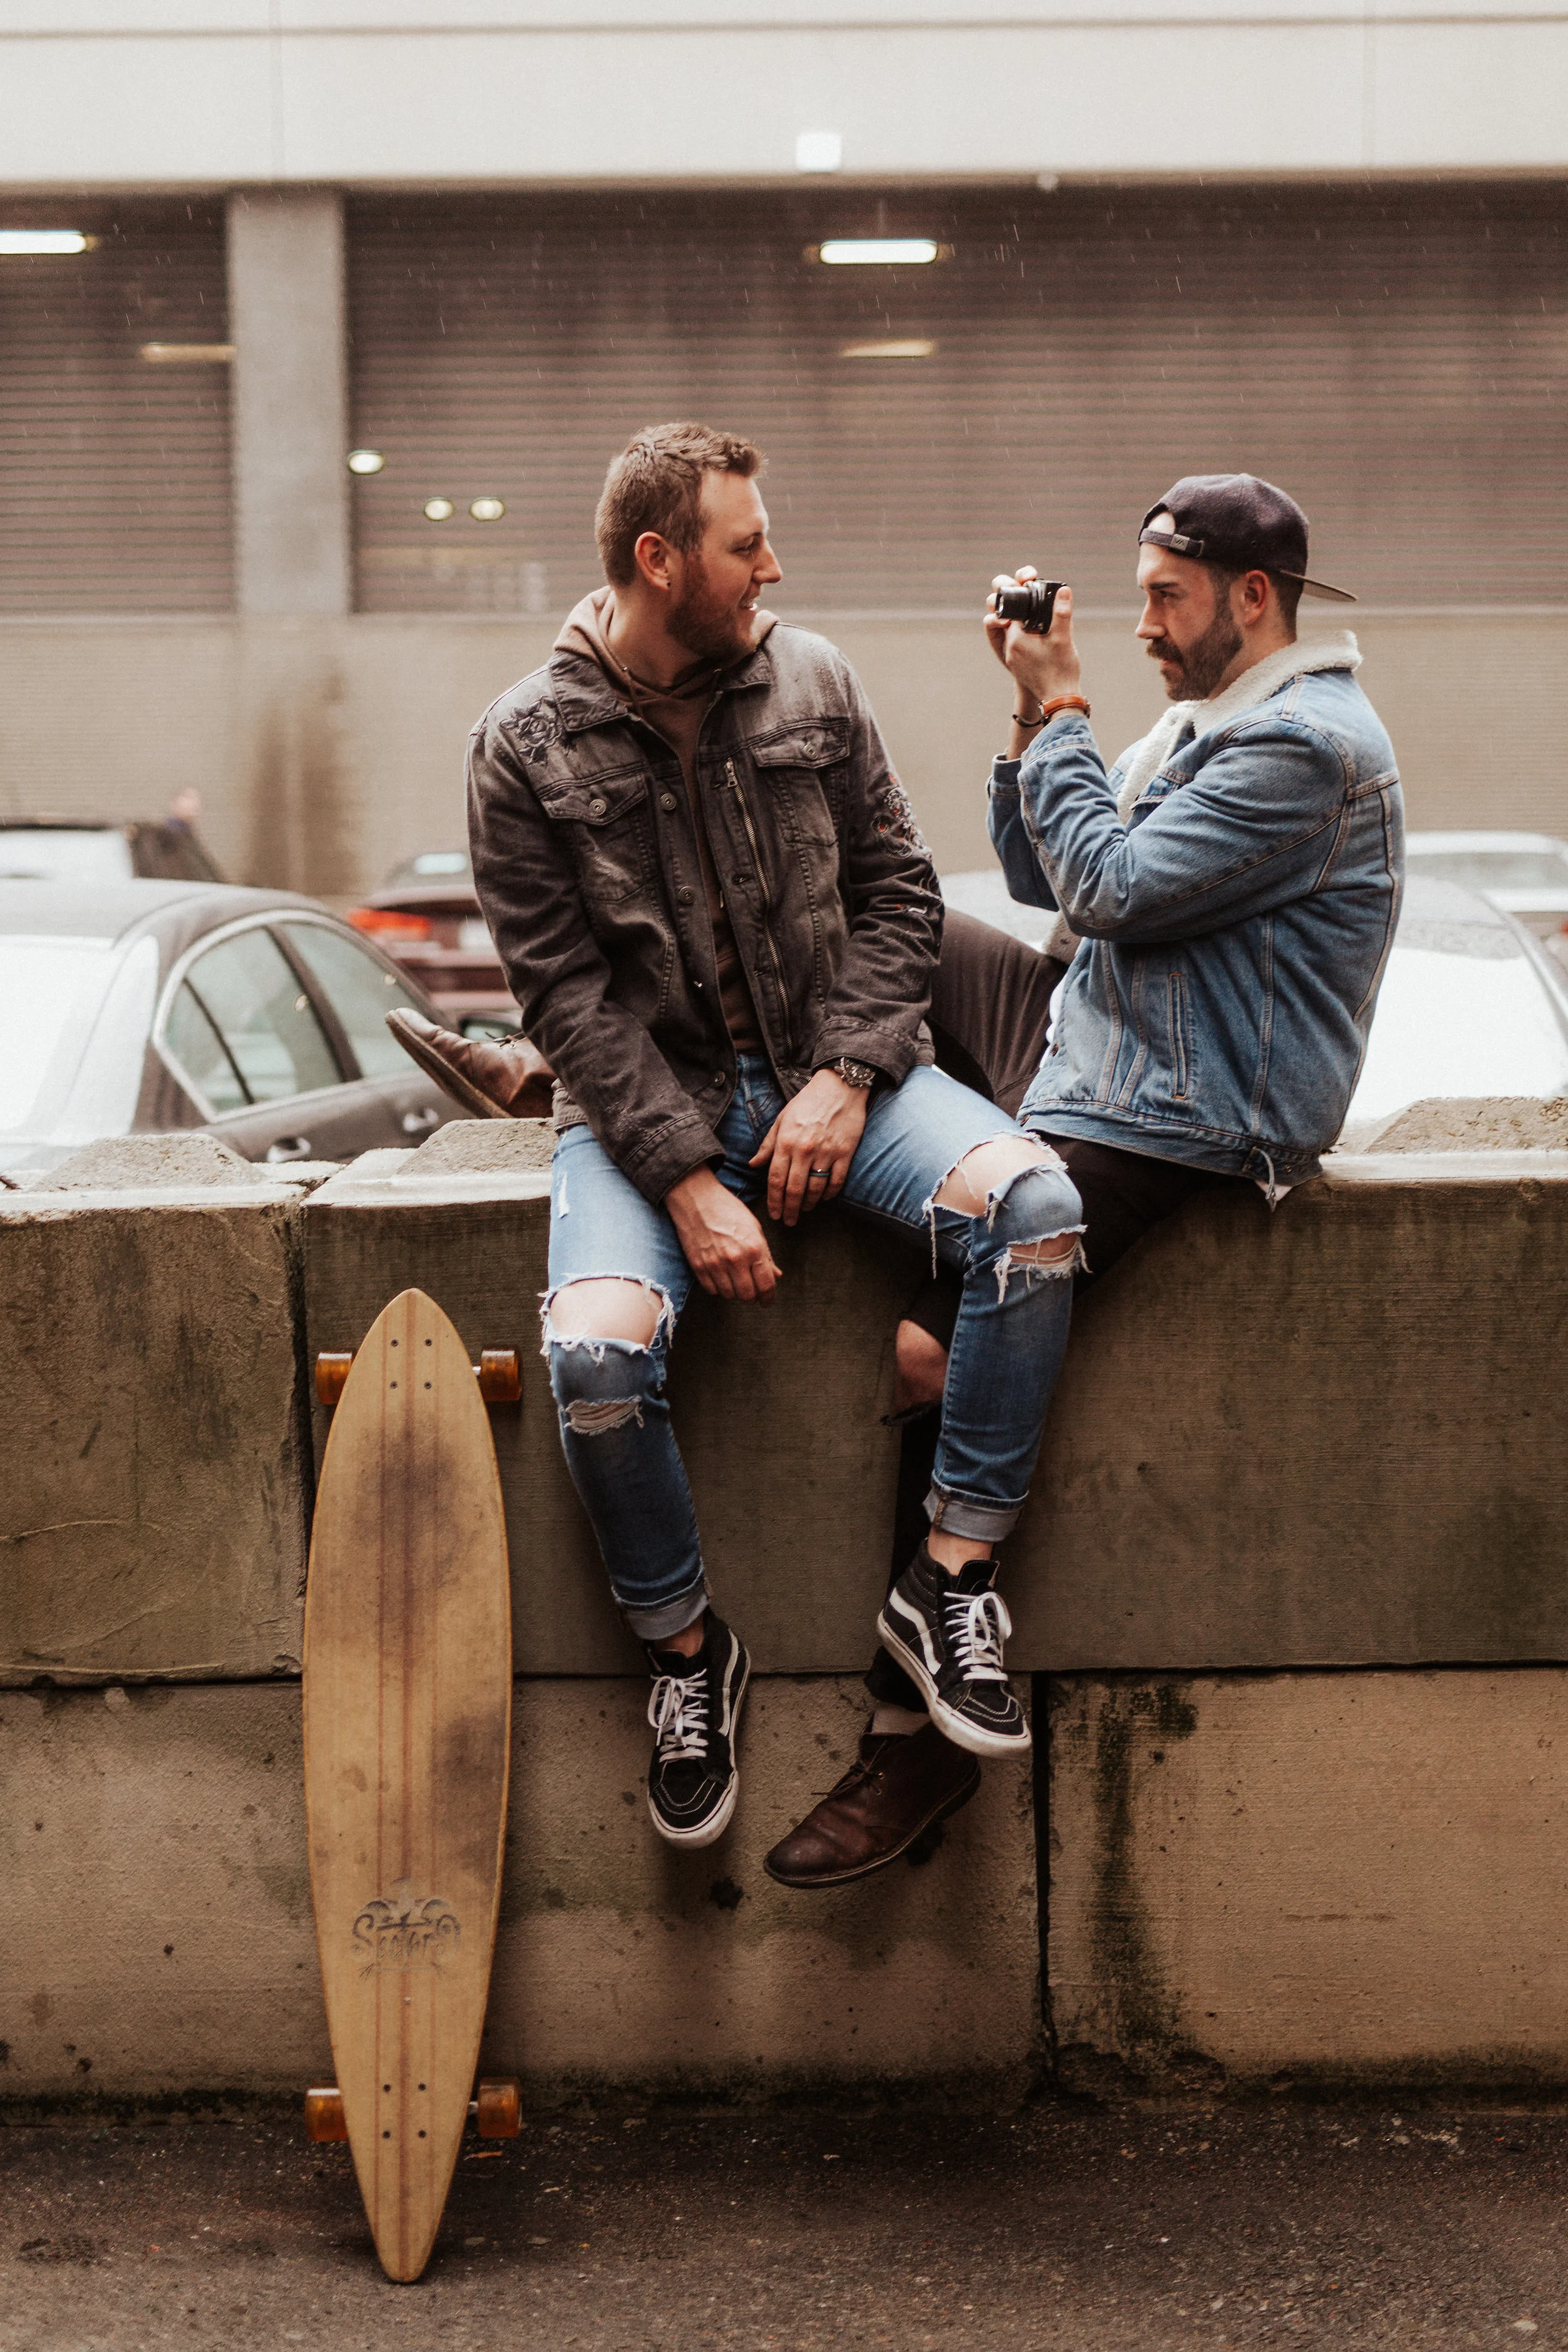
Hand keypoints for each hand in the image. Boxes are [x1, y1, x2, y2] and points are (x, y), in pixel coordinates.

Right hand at [665, 1167, 782, 1303]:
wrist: (697, 1199)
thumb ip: (766, 1255)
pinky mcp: (698, 1266)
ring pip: (730, 1296)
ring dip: (736, 1293)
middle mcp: (735, 1259)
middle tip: (753, 1292)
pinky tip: (722, 1278)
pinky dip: (719, 1288)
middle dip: (753, 1297)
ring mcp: (715, 1264)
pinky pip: (712, 1290)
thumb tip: (776, 1275)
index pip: (766, 1285)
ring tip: (736, 1282)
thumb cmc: (728, 1210)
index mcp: (754, 1248)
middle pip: (748, 1296)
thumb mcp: (755, 1228)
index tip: (768, 1300)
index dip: (769, 1298)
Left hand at [749, 1067, 868, 1226]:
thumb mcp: (782, 1119)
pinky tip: (824, 1198)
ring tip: (804, 1210)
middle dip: (790, 1209)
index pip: (776, 1179)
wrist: (840, 1086)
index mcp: (786, 1142)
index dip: (774, 1201)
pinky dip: (830, 1194)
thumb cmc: (807, 1102)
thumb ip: (768, 1145)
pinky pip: (837, 1181)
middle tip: (788, 1222)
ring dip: (809, 1204)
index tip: (774, 1214)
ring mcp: (827, 1152)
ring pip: (816, 1189)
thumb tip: (753, 1165)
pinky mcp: (845, 1153)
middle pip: (794, 1189)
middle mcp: (805, 1149)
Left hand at [984, 568, 1082, 708]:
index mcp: (1016, 638)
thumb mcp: (1064, 638)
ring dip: (1021, 623)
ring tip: (1038, 620)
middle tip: (1033, 602)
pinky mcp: (1017, 666)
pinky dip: (1024, 636)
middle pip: (1007, 618)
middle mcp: (1009, 648)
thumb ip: (1062, 612)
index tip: (1032, 590)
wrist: (1059, 700)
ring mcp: (1012, 658)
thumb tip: (1063, 590)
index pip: (1012, 608)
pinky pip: (1015, 644)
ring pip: (1011, 632)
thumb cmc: (1061, 670)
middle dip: (1019, 608)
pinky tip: (1038, 636)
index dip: (1021, 596)